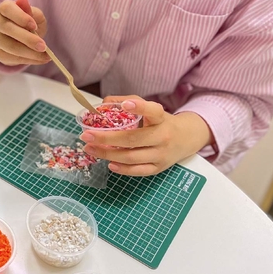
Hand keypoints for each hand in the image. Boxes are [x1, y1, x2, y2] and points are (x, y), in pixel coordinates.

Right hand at [0, 0, 50, 65]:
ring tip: (46, 56)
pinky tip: (40, 59)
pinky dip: (30, 60)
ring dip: (31, 53)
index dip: (21, 17)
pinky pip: (14, 58)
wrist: (19, 37)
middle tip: (44, 46)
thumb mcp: (34, 15)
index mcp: (4, 8)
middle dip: (28, 39)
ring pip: (12, 47)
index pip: (8, 9)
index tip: (34, 26)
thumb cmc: (28, 23)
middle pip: (9, 30)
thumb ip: (31, 11)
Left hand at [78, 95, 212, 175]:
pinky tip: (108, 163)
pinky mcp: (158, 168)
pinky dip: (122, 168)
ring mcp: (161, 154)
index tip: (125, 105)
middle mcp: (162, 136)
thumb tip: (103, 104)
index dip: (140, 108)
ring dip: (107, 154)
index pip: (153, 111)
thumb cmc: (161, 122)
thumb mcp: (150, 109)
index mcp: (161, 118)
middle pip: (133, 139)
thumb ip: (129, 103)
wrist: (186, 139)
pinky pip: (138, 170)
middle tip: (86, 135)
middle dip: (107, 138)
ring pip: (131, 157)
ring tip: (90, 148)